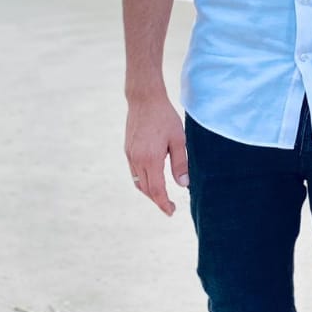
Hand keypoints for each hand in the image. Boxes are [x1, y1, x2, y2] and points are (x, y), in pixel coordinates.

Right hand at [124, 92, 188, 215]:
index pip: (156, 190)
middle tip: (169, 207)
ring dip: (149, 192)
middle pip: (145, 189)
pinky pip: (134, 172)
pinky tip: (152, 179)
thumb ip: (180, 163)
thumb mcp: (178, 139)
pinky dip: (143, 181)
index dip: (163, 203)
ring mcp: (130, 155)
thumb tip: (183, 185)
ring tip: (162, 196)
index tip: (171, 211)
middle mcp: (137, 160)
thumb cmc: (165, 117)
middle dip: (157, 200)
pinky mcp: (128, 150)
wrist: (144, 99)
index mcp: (151, 159)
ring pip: (138, 182)